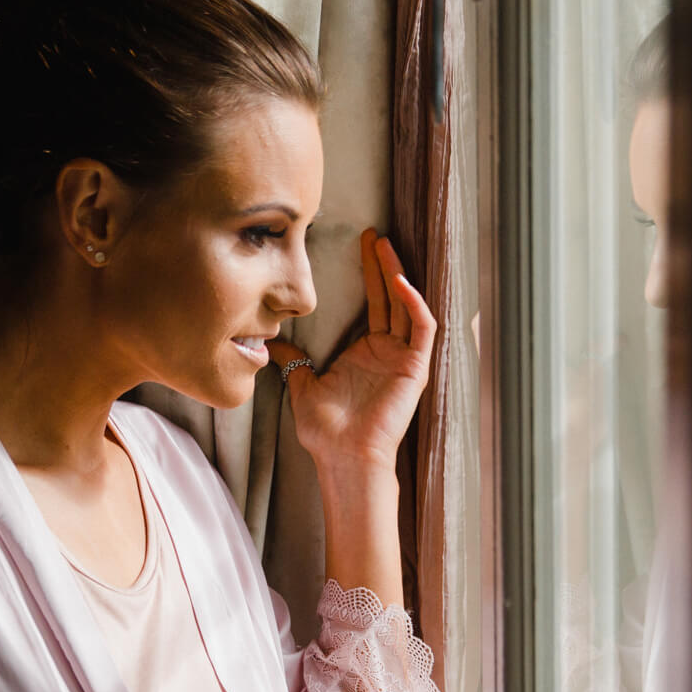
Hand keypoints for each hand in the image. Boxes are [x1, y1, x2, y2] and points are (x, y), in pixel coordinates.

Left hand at [284, 229, 437, 475]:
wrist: (343, 456)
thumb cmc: (326, 431)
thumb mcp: (301, 386)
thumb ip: (290, 361)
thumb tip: (269, 344)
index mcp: (365, 352)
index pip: (372, 303)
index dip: (368, 274)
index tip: (359, 244)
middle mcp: (387, 351)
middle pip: (390, 297)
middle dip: (382, 264)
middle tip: (373, 235)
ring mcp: (403, 358)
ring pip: (407, 305)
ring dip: (398, 275)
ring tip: (386, 246)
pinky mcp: (415, 368)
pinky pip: (422, 328)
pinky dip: (414, 304)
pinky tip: (400, 283)